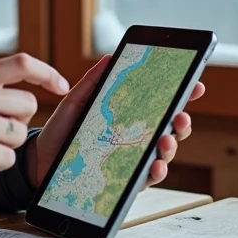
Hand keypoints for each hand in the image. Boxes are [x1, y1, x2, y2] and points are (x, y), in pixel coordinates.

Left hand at [26, 55, 205, 189]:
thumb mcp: (76, 102)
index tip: (196, 84)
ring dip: (171, 146)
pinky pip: (147, 178)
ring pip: (163, 154)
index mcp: (129, 116)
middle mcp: (136, 138)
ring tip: (166, 139)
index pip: (161, 104)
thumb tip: (110, 57)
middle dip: (182, 122)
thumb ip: (93, 82)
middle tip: (181, 115)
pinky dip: (156, 172)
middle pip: (170, 129)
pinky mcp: (124, 180)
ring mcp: (133, 159)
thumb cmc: (62, 130)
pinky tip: (156, 165)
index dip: (182, 94)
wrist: (41, 159)